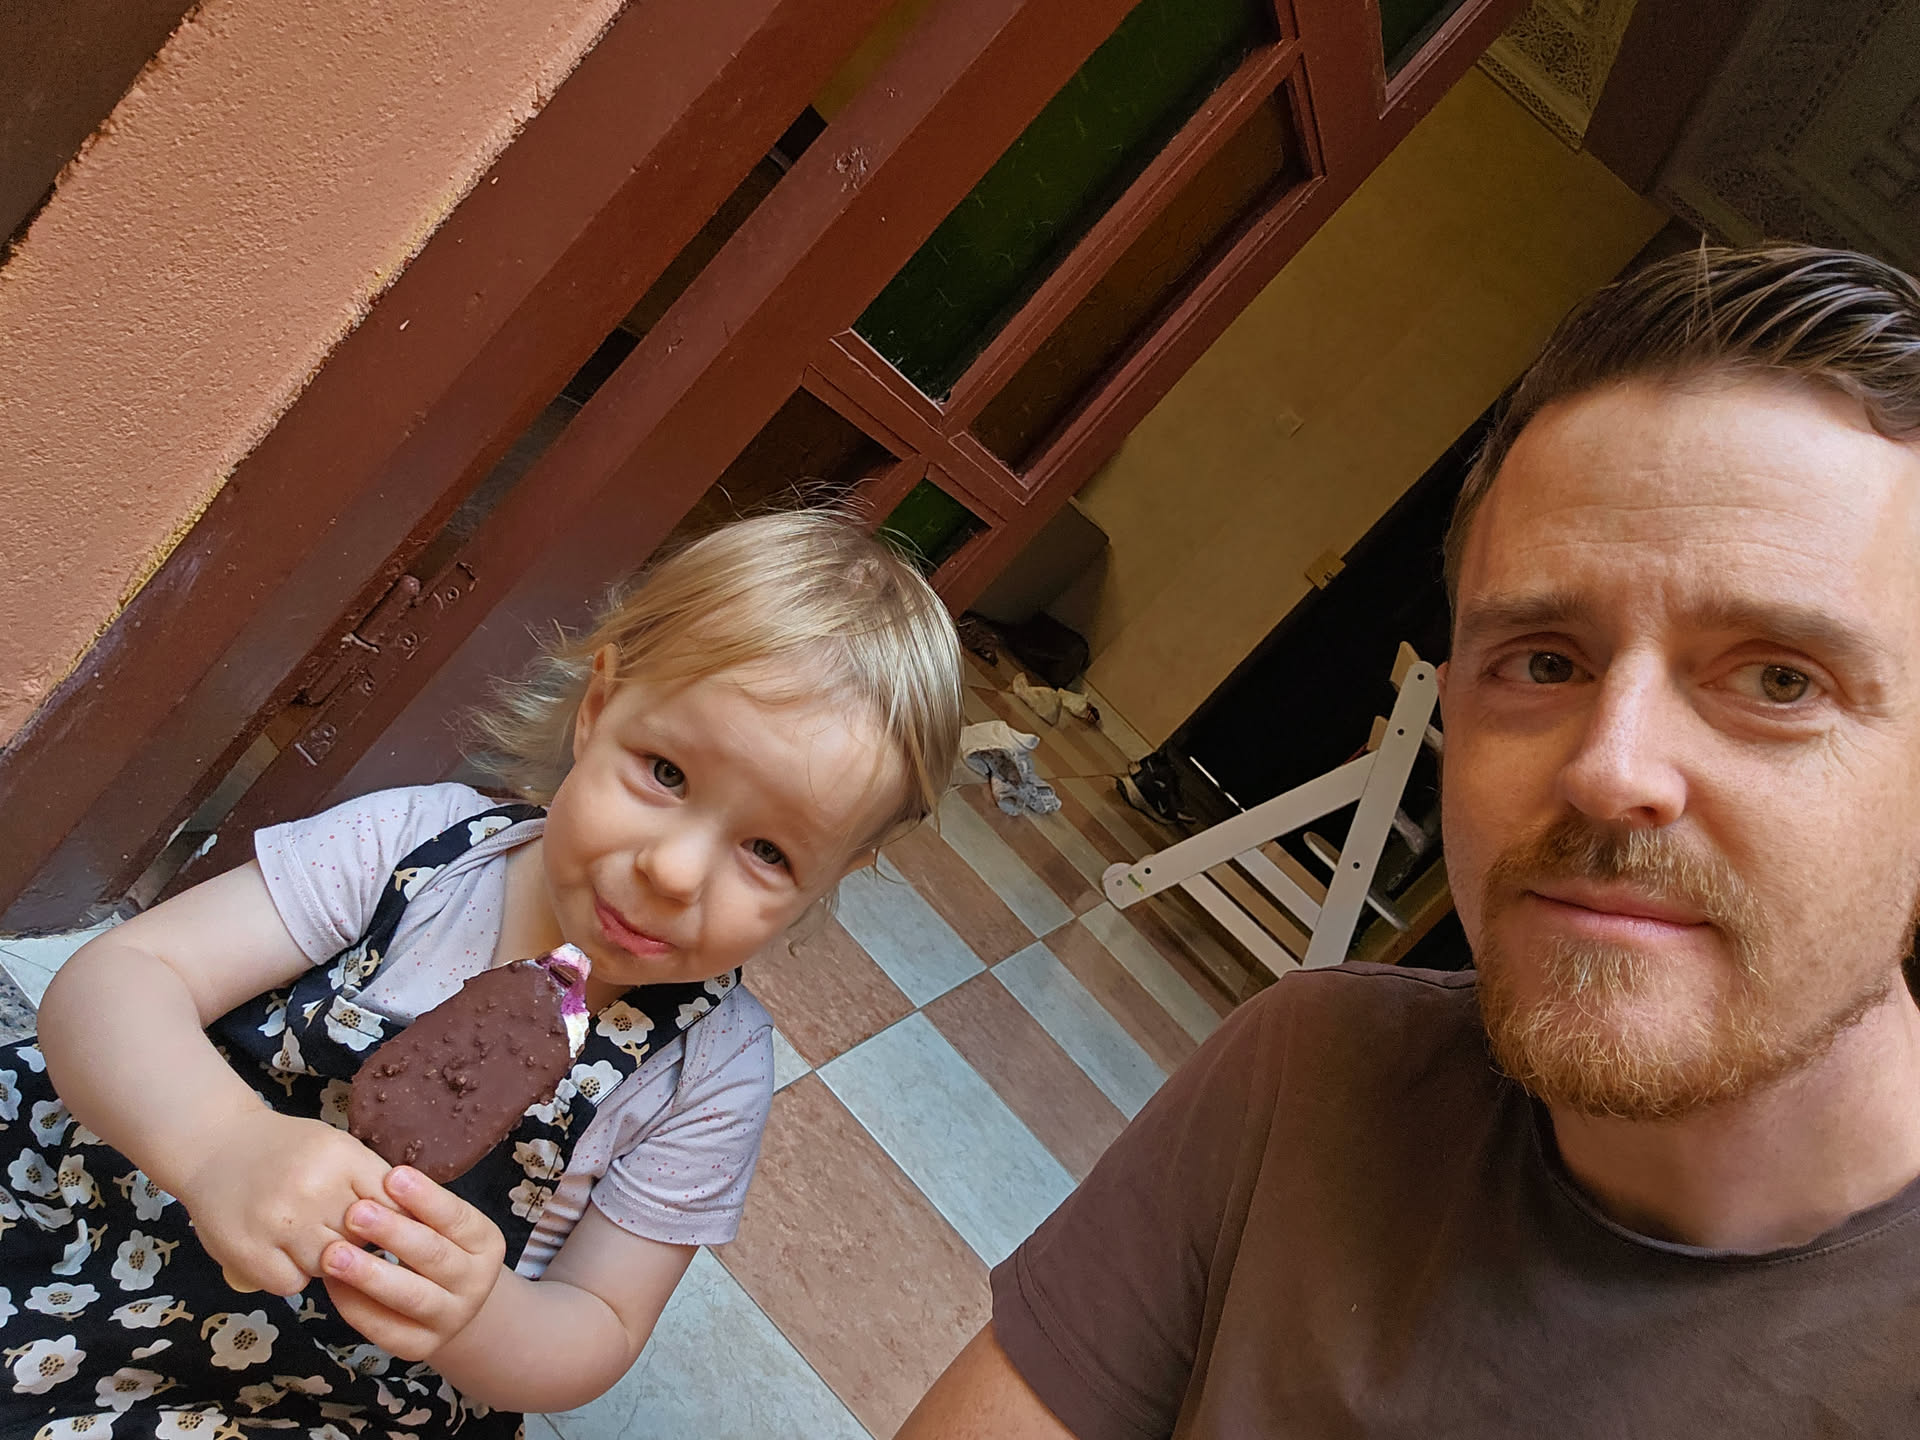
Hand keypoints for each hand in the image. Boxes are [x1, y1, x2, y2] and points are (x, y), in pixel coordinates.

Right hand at [176, 1106, 396, 1296]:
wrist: (216, 1148)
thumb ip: (369, 1179)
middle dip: (362, 1242)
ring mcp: (279, 1223)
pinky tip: (285, 1254)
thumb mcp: (335, 1147)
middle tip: (346, 1234)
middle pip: (365, 1238)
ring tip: (314, 1241)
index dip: (397, 1221)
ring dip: (329, 1263)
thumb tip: (413, 1218)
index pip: (393, 1203)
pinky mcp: (248, 1251)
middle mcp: (312, 1188)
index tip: (393, 1229)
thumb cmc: (286, 1149)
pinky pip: (292, 1284)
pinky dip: (293, 1276)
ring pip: (332, 1267)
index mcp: (341, 1156)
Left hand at [320, 1166, 507, 1361]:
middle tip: (355, 1212)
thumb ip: (416, 1210)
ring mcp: (449, 1319)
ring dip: (370, 1274)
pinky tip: (332, 1284)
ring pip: (411, 1296)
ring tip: (333, 1253)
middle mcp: (475, 1283)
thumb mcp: (442, 1226)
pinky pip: (385, 1327)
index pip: (458, 1218)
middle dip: (393, 1233)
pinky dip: (356, 1304)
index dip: (425, 1198)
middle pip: (434, 1257)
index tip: (392, 1176)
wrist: (452, 1306)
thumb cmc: (436, 1247)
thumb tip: (373, 1182)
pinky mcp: (419, 1347)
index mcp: (486, 1244)